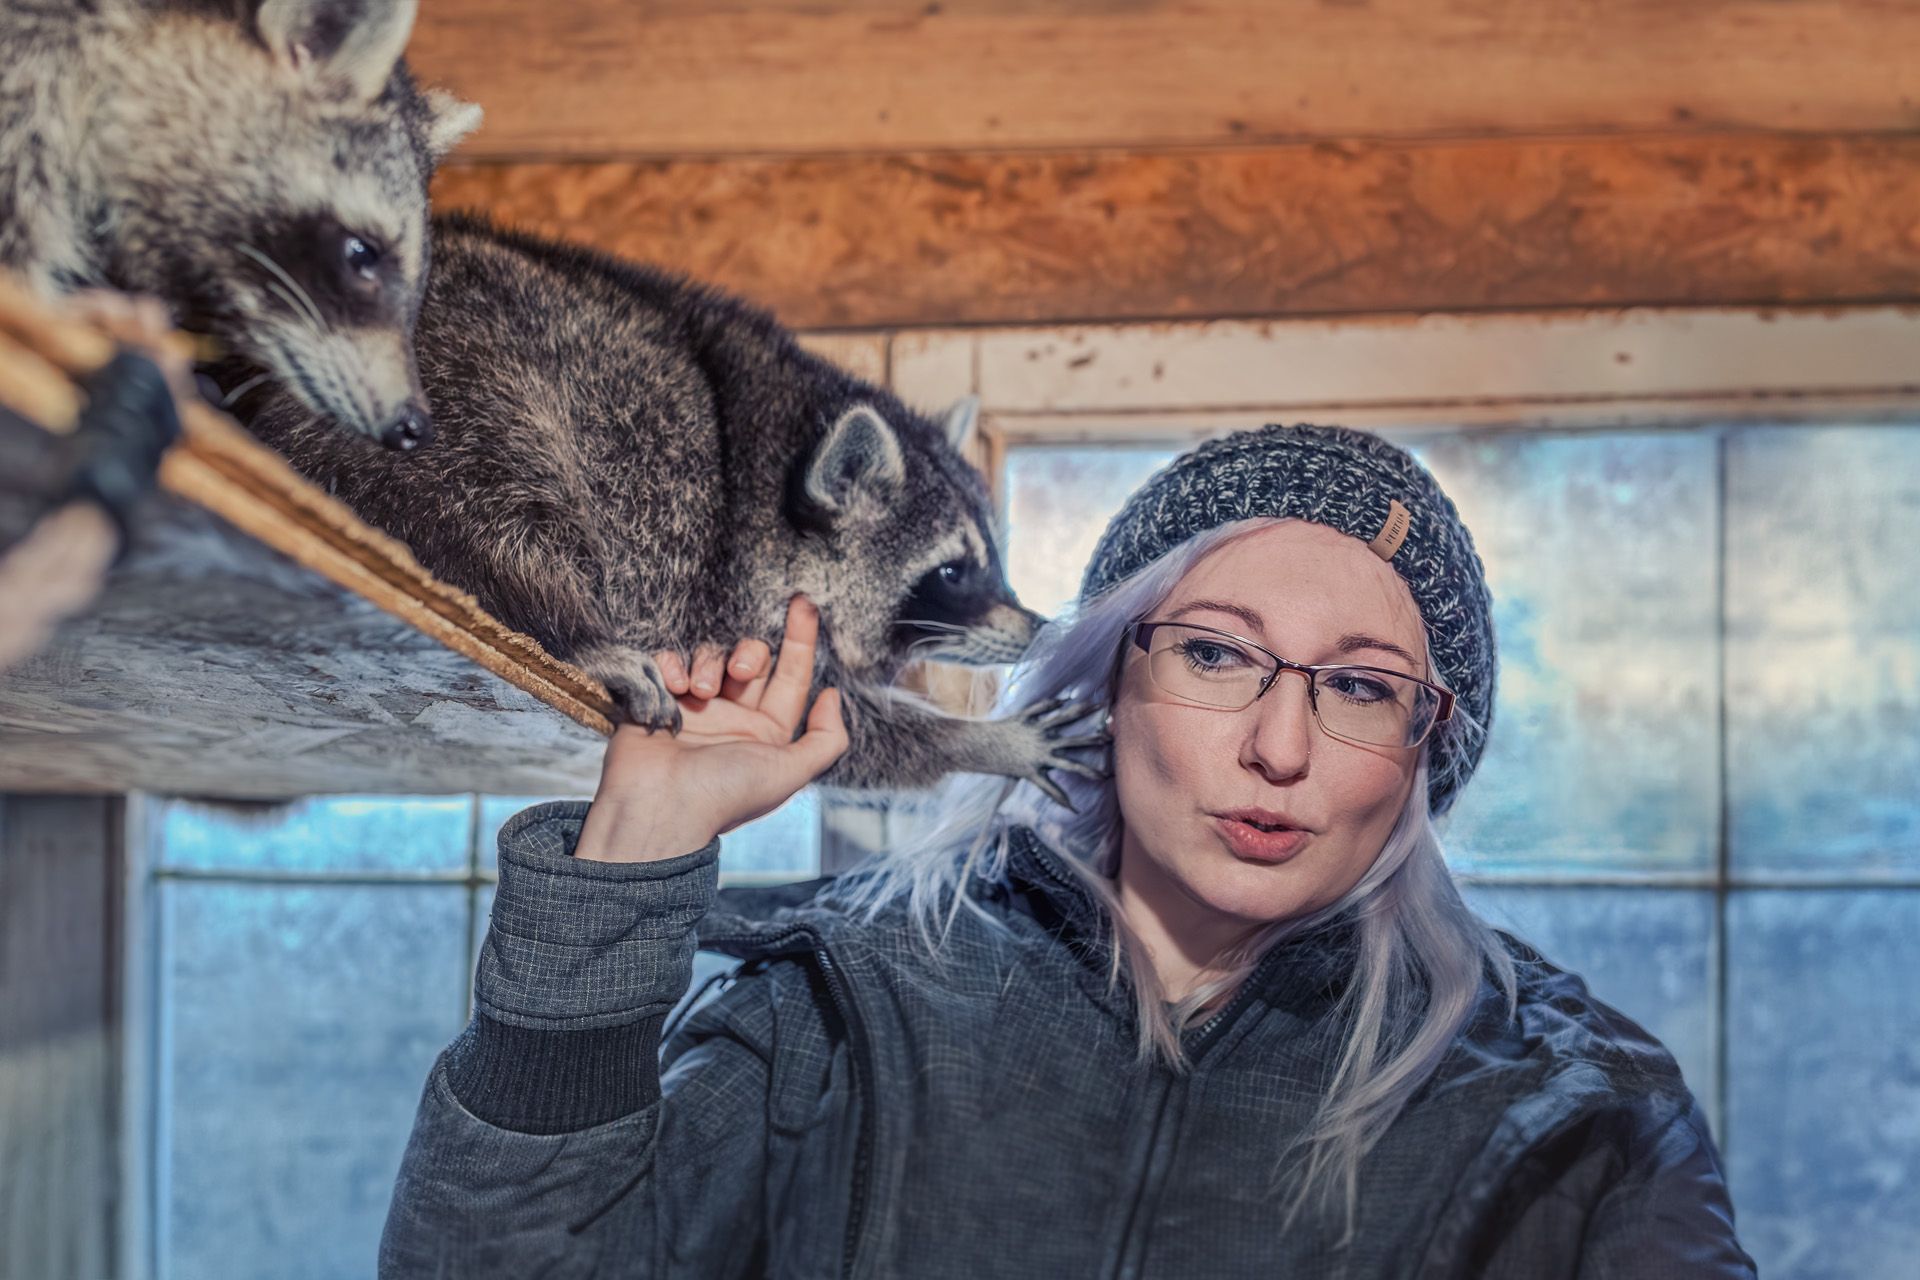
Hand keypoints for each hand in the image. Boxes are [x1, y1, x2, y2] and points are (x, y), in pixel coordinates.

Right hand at [573, 596, 848, 862]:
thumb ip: (825, 739)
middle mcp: (733, 715)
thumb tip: (832, 695)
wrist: (656, 807)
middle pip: (752, 659)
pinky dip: (672, 664)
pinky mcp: (657, 698)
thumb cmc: (724, 793)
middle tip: (739, 670)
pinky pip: (669, 659)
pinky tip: (672, 687)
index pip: (792, 676)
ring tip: (698, 692)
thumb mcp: (789, 772)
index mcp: (766, 732)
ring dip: (709, 664)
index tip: (805, 603)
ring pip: (711, 656)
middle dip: (750, 654)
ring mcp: (694, 706)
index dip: (801, 638)